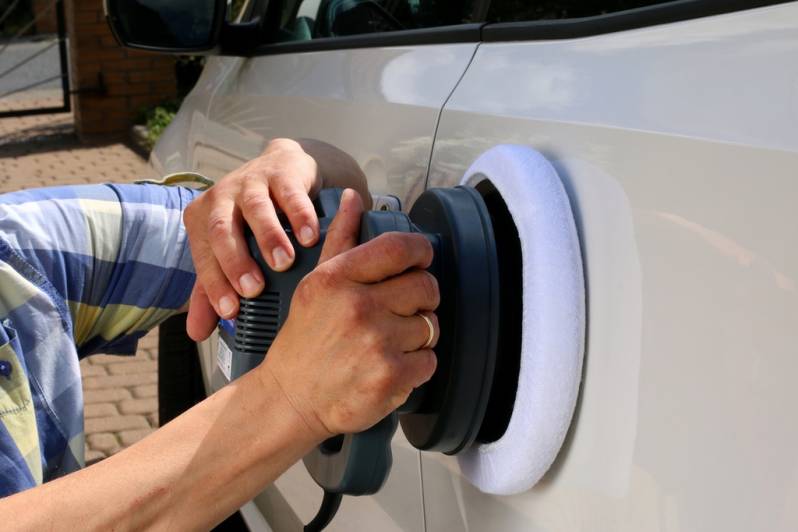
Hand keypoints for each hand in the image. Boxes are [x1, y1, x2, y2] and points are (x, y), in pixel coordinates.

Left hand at [183, 138, 369, 340]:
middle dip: (236, 261)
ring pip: (255, 209)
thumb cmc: (251, 219)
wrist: (281, 169)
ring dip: (269, 237)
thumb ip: (212, 289)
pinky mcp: (281, 172)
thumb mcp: (229, 251)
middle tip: (254, 289)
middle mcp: (221, 199)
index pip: (202, 257)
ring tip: (284, 262)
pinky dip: (300, 215)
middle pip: (221, 230)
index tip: (231, 311)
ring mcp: (251, 182)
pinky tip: (310, 237)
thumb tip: (196, 334)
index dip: (214, 285)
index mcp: (201, 221)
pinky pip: (289, 193)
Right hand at [260, 189, 438, 438]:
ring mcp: (377, 343)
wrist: (291, 399)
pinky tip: (392, 365)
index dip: (421, 252)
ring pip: (431, 325)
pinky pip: (430, 360)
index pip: (400, 248)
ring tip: (389, 342)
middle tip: (401, 310)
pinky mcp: (392, 376)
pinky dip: (418, 365)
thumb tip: (353, 198)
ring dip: (418, 334)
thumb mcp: (315, 285)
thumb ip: (339, 240)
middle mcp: (359, 307)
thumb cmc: (304, 342)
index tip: (421, 260)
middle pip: (426, 286)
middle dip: (421, 298)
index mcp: (339, 279)